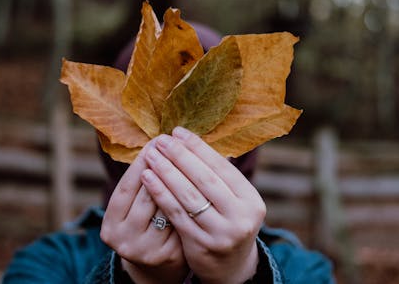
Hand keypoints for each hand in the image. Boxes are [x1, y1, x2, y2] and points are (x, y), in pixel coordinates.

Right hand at [101, 140, 187, 283]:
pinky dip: (192, 202)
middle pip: (147, 195)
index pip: (127, 186)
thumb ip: (145, 182)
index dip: (142, 161)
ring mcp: (146, 250)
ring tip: (193, 158)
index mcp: (111, 223)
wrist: (158, 266)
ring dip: (181, 182)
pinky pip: (183, 220)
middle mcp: (124, 238)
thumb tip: (159, 142)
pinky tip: (204, 185)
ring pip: (167, 207)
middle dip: (166, 166)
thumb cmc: (149, 225)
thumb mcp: (137, 207)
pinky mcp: (170, 255)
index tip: (157, 139)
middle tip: (178, 142)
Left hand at [140, 127, 266, 283]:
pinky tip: (147, 178)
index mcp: (251, 200)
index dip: (198, 147)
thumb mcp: (233, 201)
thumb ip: (218, 176)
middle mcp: (240, 216)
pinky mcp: (200, 244)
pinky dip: (160, 193)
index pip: (221, 167)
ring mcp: (221, 233)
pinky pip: (176, 213)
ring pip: (188, 195)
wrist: (230, 267)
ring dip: (166, 172)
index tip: (178, 132)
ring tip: (151, 155)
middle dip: (180, 156)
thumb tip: (190, 139)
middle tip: (161, 140)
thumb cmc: (227, 223)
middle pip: (204, 179)